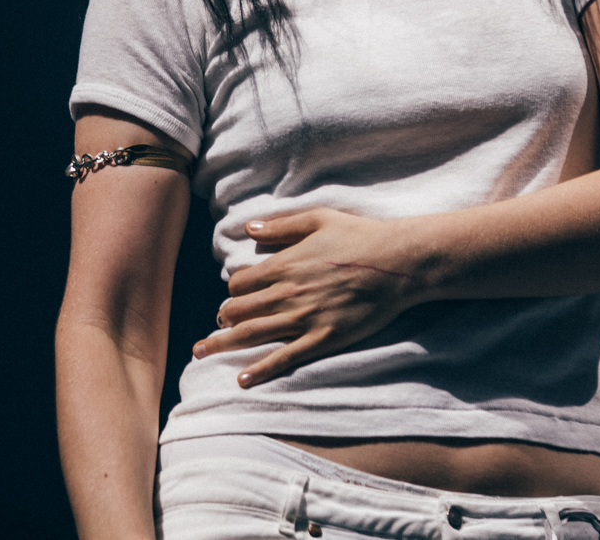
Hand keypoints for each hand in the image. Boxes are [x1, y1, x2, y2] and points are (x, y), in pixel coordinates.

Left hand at [190, 208, 430, 386]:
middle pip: (238, 311)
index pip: (240, 283)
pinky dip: (260, 370)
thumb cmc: (360, 236)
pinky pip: (284, 358)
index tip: (236, 297)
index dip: (233, 291)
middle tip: (213, 328)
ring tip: (202, 354)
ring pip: (252, 335)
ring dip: (223, 345)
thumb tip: (248, 229)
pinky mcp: (323, 338)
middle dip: (222, 320)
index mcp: (284, 265)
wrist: (397, 263)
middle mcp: (287, 294)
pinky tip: (242, 380)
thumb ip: (280, 226)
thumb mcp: (318, 219)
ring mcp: (304, 319)